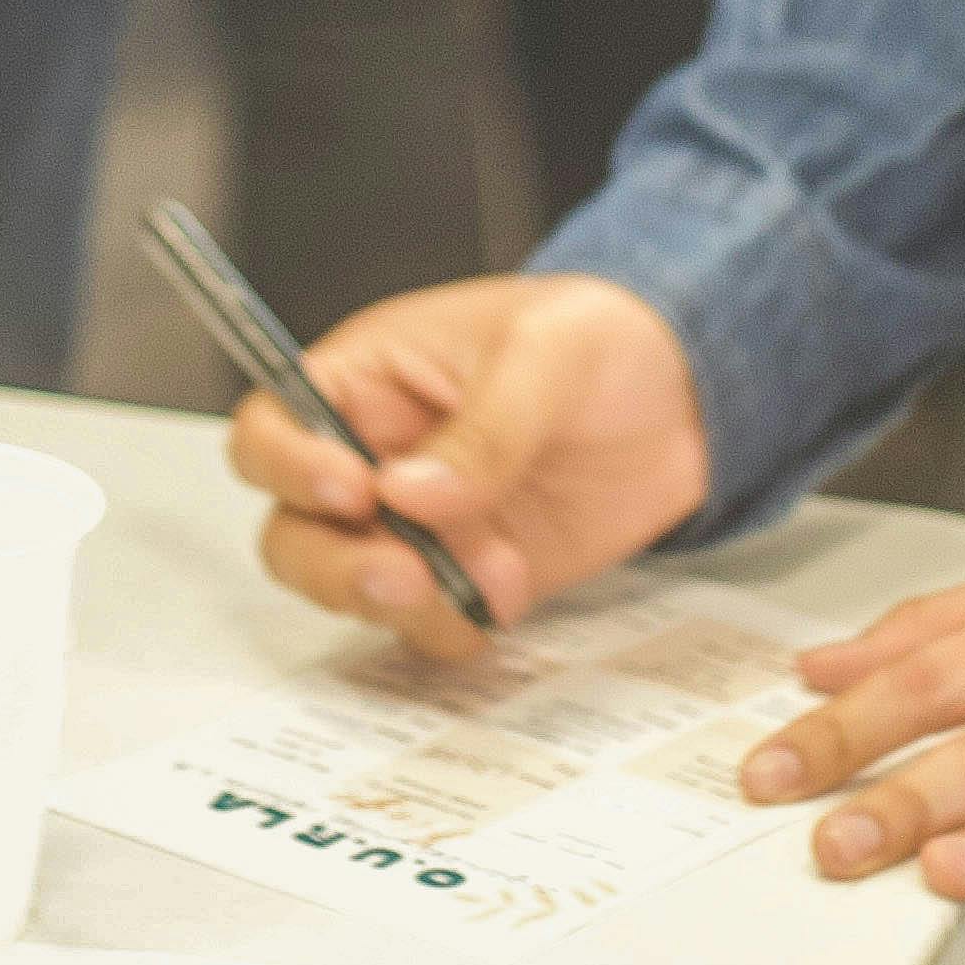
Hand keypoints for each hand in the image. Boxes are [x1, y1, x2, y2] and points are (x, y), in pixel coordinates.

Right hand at [227, 273, 711, 658]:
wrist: (688, 398)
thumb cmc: (599, 337)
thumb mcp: (546, 351)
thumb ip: (484, 424)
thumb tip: (412, 495)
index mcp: (366, 379)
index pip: (275, 426)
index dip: (290, 466)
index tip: (353, 491)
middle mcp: (374, 459)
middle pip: (294, 531)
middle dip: (334, 566)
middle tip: (402, 575)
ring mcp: (418, 527)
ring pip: (353, 590)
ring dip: (400, 604)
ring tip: (484, 580)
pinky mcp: (468, 575)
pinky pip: (430, 624)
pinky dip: (457, 627)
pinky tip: (510, 591)